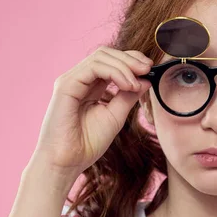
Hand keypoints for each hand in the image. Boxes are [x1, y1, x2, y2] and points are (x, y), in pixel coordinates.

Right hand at [30, 46, 152, 181]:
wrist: (66, 163)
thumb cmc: (86, 144)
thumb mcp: (115, 116)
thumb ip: (128, 96)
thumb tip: (146, 79)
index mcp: (89, 85)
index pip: (111, 61)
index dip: (131, 60)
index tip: (150, 69)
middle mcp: (79, 79)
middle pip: (106, 53)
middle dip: (130, 58)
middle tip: (148, 68)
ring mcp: (71, 80)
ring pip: (101, 56)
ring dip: (125, 66)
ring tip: (138, 82)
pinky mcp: (66, 85)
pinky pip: (94, 67)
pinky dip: (115, 72)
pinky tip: (128, 85)